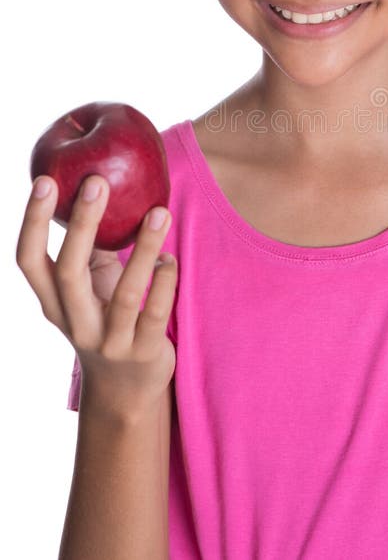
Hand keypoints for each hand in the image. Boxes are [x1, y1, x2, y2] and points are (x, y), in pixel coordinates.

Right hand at [16, 173, 176, 422]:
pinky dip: (166, 280)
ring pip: (126, 292)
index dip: (31, 222)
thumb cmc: (107, 321)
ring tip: (160, 212)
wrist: (125, 393)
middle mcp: (74, 323)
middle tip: (97, 182)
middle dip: (81, 224)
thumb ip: (89, 251)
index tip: (44, 181)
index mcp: (54, 304)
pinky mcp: (142, 352)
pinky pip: (157, 312)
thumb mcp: (90, 291)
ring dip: (144, 248)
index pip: (28, 261)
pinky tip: (171, 259)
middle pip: (68, 271)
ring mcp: (109, 341)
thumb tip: (95, 191)